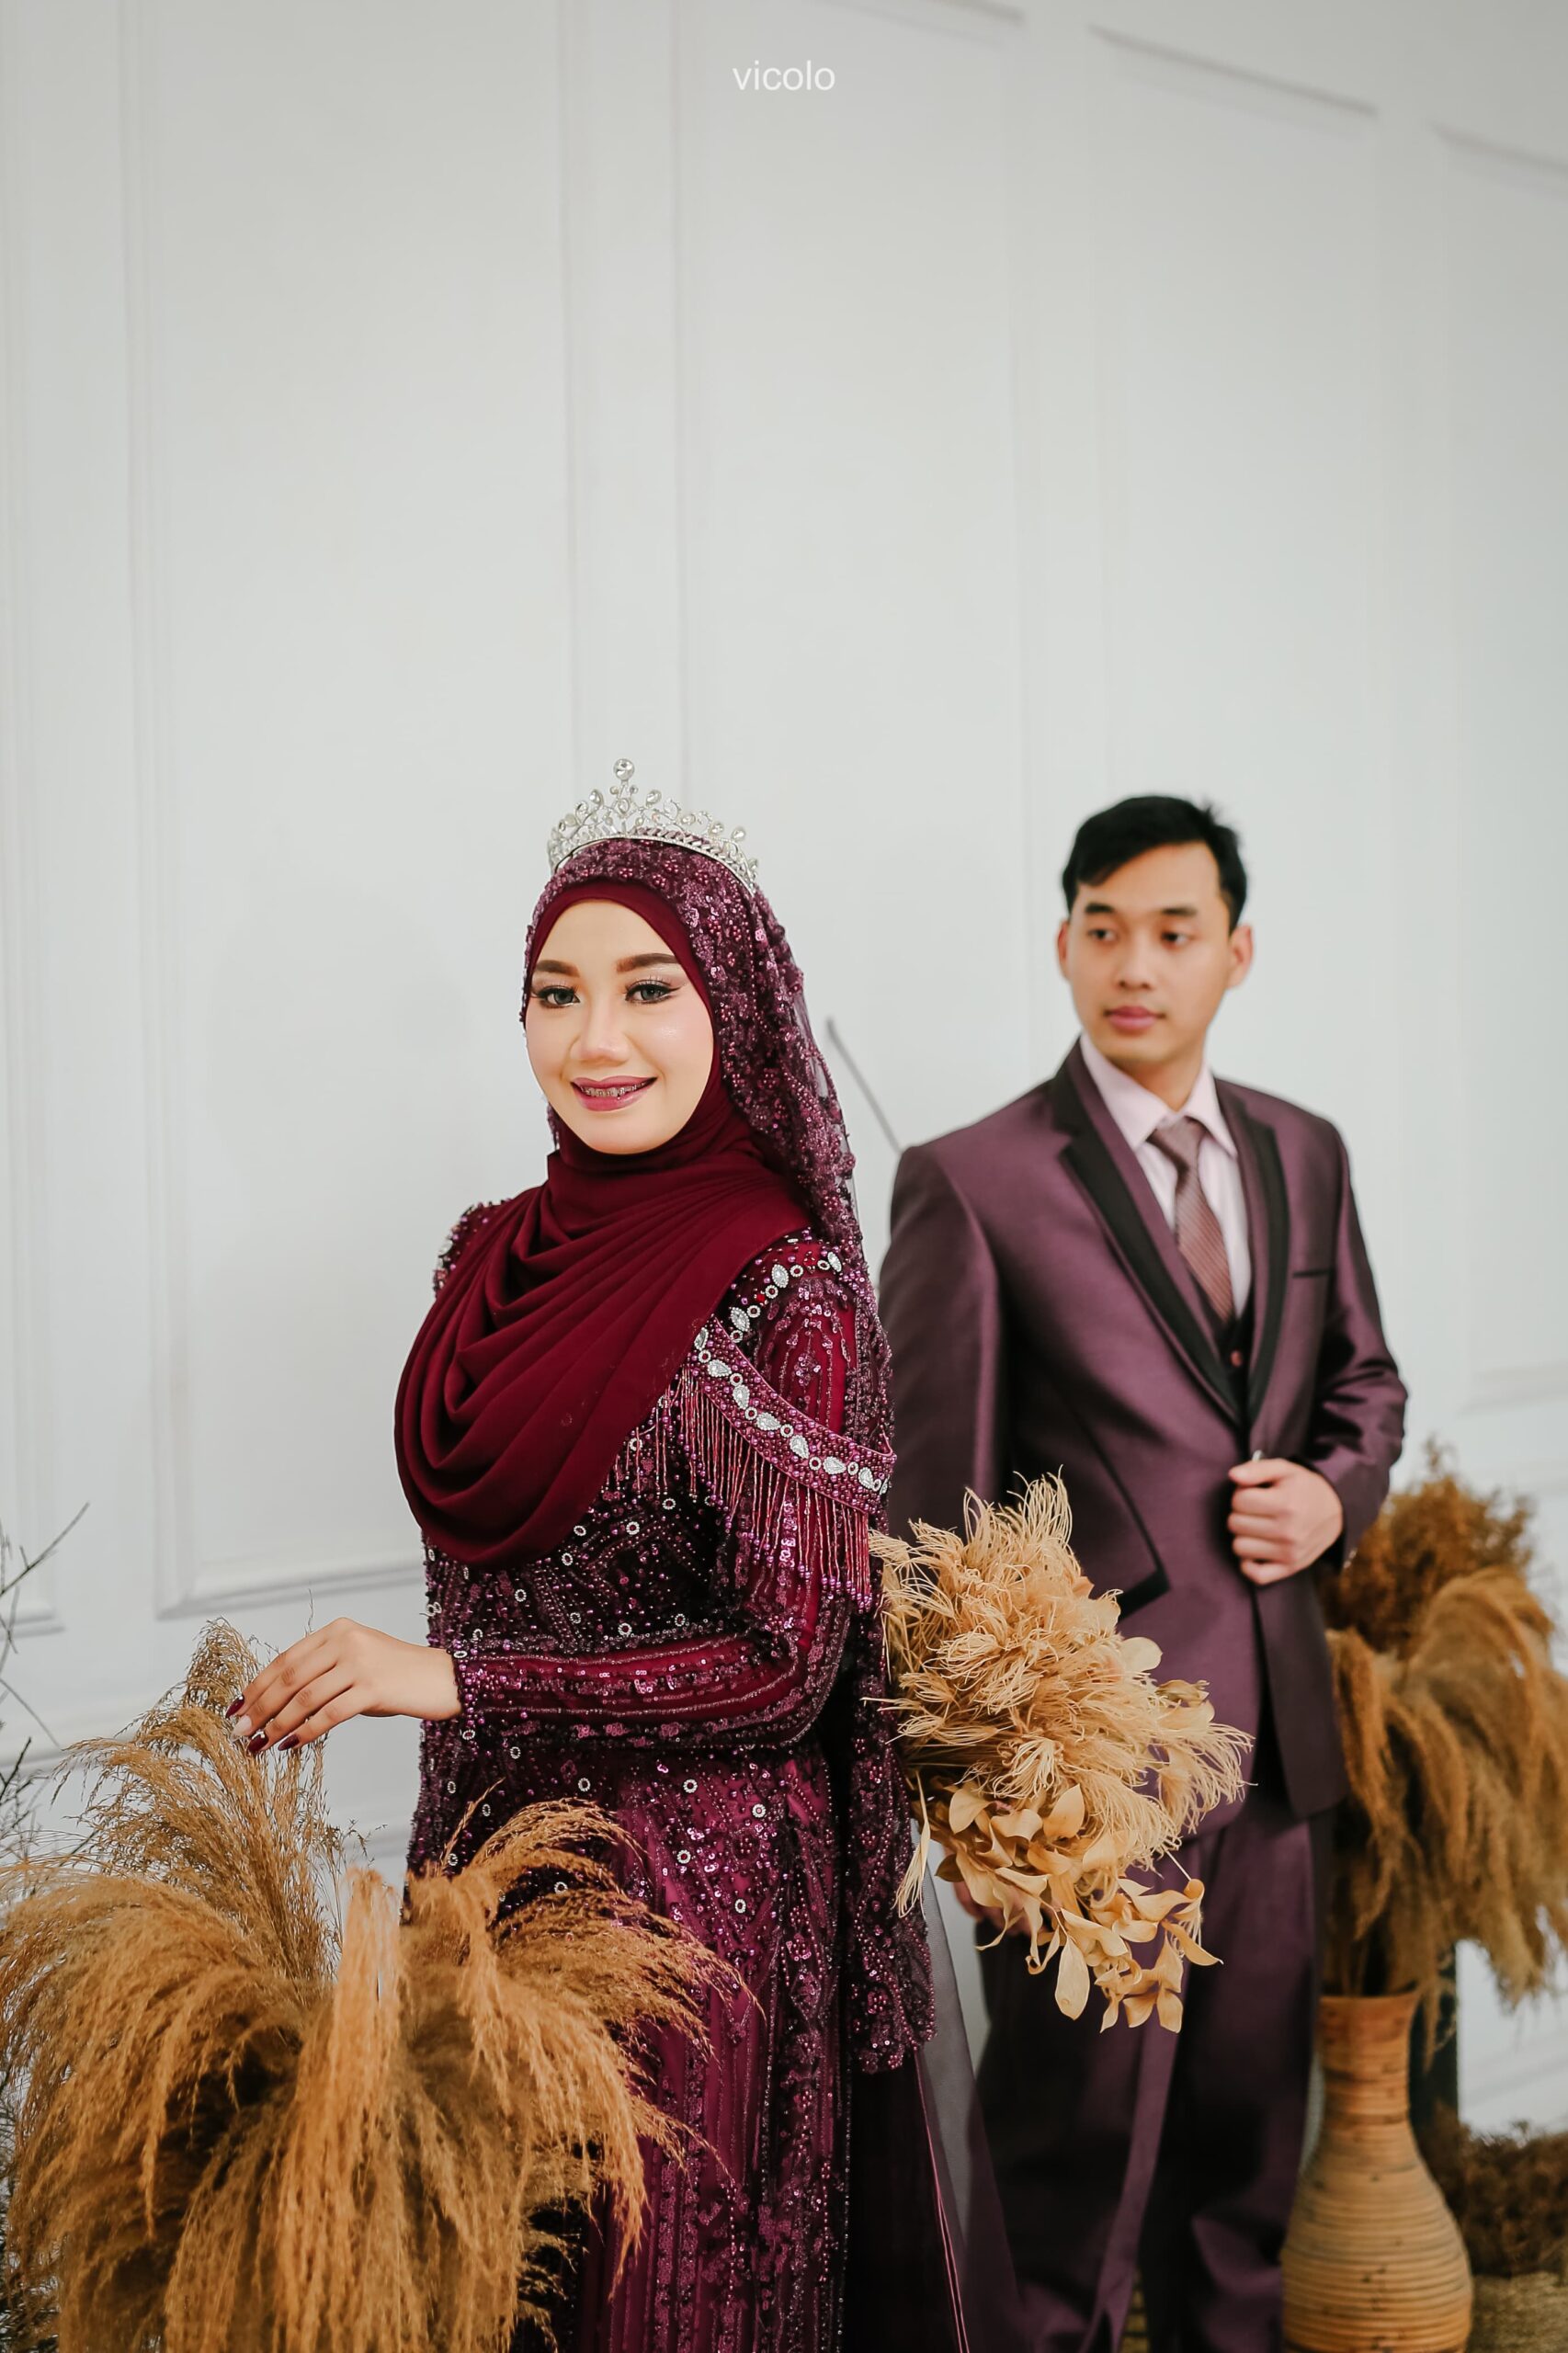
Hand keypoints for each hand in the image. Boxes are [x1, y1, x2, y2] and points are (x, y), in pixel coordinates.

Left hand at [228, 1619, 460, 1751]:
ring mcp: (360, 1663)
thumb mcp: (358, 1660)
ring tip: (260, 1744)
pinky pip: (329, 1714)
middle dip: (259, 1707)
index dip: (257, 1685)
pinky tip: (290, 1745)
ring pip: (304, 1699)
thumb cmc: (398, 1675)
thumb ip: (323, 1672)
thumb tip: (279, 1704)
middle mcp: (345, 1641)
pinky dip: (306, 1732)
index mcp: (337, 1630)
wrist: (443, 1679)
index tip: (237, 1707)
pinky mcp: (373, 1688)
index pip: (285, 1659)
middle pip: (289, 1678)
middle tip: (239, 1731)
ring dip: (277, 1724)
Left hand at [1227, 1459, 1343, 1584]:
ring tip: (1257, 1525)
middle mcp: (1288, 1532)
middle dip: (1240, 1513)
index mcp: (1286, 1505)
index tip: (1253, 1493)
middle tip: (1255, 1509)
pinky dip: (1249, 1564)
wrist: (1336, 1511)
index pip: (1238, 1501)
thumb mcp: (1284, 1470)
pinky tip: (1256, 1548)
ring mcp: (1289, 1553)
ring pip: (1239, 1547)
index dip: (1241, 1494)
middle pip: (1235, 1524)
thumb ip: (1257, 1469)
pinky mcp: (1290, 1568)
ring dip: (1243, 1535)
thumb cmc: (1304, 1488)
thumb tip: (1233, 1476)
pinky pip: (1256, 1576)